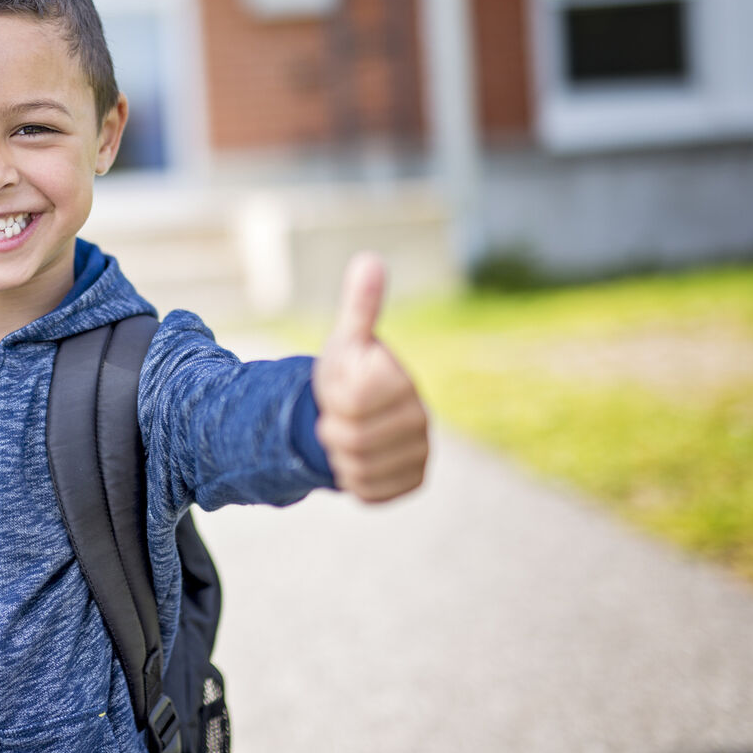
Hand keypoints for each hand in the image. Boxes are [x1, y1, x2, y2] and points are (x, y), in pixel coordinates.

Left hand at [311, 252, 428, 502]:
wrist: (357, 418)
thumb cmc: (350, 373)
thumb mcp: (348, 340)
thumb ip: (360, 306)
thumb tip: (370, 259)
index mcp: (405, 383)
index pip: (354, 400)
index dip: (333, 396)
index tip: (339, 389)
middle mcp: (421, 421)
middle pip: (352, 438)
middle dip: (331, 429)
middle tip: (335, 418)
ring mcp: (420, 454)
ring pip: (357, 468)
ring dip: (337, 455)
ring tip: (344, 437)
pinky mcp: (411, 482)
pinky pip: (367, 492)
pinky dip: (350, 480)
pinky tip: (355, 461)